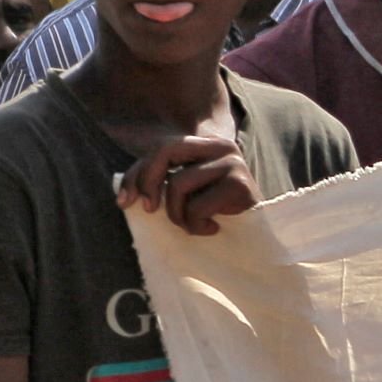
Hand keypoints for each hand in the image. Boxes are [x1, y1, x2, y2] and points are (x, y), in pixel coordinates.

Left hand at [118, 136, 259, 236]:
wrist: (256, 238)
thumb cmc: (213, 215)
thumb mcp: (181, 195)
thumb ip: (155, 185)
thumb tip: (125, 199)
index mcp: (205, 144)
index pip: (161, 148)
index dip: (137, 175)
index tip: (125, 203)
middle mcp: (222, 145)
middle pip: (167, 151)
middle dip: (149, 182)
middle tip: (149, 210)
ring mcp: (233, 162)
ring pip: (178, 184)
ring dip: (178, 215)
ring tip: (194, 224)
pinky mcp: (240, 184)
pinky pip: (197, 206)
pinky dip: (197, 225)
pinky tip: (212, 228)